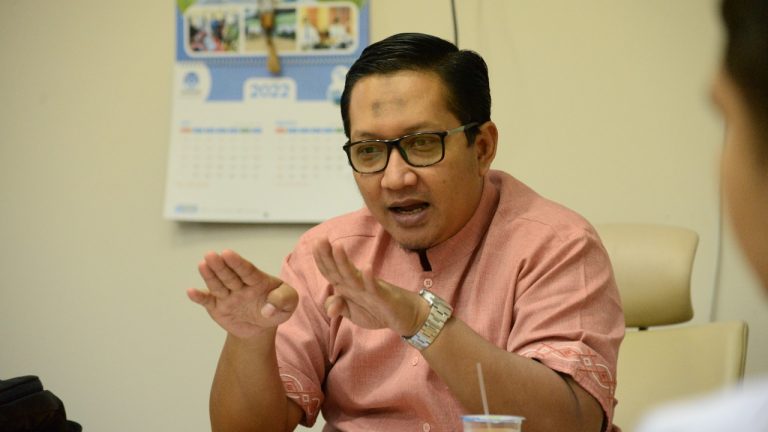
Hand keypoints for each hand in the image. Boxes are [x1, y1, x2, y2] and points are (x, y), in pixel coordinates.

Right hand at [187, 249, 297, 338]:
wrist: (260, 326)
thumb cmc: (276, 308)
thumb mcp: (289, 304)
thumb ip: (284, 301)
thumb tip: (268, 309)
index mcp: (257, 280)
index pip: (247, 270)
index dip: (237, 262)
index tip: (227, 253)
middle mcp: (240, 285)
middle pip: (229, 275)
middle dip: (220, 265)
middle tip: (210, 255)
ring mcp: (227, 295)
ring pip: (218, 285)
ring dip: (209, 276)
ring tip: (202, 265)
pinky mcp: (217, 307)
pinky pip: (208, 301)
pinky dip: (199, 297)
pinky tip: (191, 292)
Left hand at [312, 238, 428, 335]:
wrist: (404, 315)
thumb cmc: (376, 310)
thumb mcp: (353, 314)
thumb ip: (339, 307)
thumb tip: (329, 309)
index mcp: (347, 286)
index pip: (331, 272)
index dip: (322, 260)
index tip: (314, 244)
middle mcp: (356, 283)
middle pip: (339, 269)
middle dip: (329, 255)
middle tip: (320, 239)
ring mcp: (369, 288)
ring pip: (354, 275)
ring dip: (345, 262)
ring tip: (337, 247)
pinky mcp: (382, 296)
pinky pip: (374, 287)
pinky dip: (370, 278)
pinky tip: (366, 268)